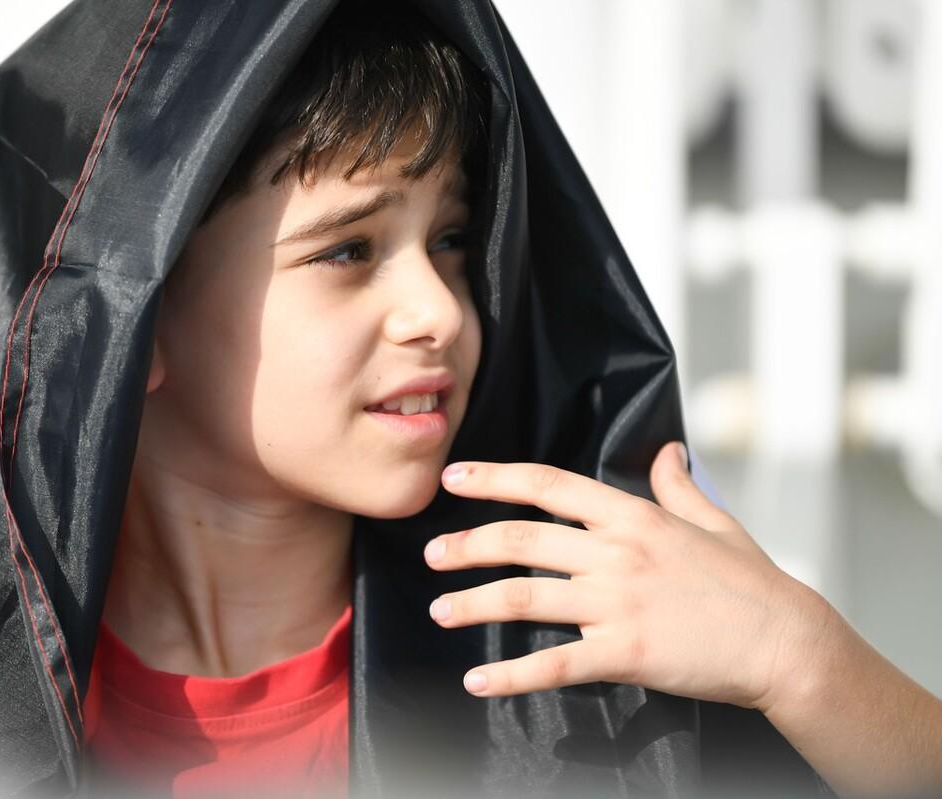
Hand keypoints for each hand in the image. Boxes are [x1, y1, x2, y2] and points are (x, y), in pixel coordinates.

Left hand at [425, 442, 826, 711]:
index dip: (495, 478)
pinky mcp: (624, 653)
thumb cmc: (752, 582)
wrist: (787, 642)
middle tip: (432, 554)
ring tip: (440, 611)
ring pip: (524, 597)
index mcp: (632, 517)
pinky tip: (478, 682)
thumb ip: (677, 486)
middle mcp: (616, 553)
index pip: (548, 486)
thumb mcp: (714, 520)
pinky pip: (554, 664)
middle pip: (520, 540)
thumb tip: (666, 451)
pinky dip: (511, 676)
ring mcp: (617, 603)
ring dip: (473, 604)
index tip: (454, 477)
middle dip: (466, 546)